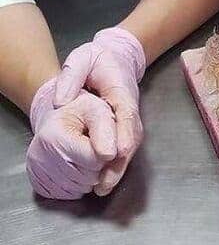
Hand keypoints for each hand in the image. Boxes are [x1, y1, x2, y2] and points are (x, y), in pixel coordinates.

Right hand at [27, 78, 117, 199]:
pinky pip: (68, 195)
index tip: (101, 140)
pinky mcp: (38, 184)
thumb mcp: (98, 110)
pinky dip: (76, 185)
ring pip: (80, 190)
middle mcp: (40, 155)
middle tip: (92, 147)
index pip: (95, 160)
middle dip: (97, 165)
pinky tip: (74, 166)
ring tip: (83, 155)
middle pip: (88, 178)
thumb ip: (109, 130)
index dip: (106, 152)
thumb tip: (111, 155)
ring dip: (88, 176)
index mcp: (54, 135)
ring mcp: (37, 172)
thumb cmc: (80, 112)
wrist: (58, 117)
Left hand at [54, 27, 145, 195]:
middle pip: (132, 136)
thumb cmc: (98, 58)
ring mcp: (130, 118)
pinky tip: (104, 179)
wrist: (116, 57)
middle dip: (121, 161)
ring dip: (119, 167)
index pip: (126, 112)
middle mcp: (130, 106)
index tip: (118, 152)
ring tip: (102, 187)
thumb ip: (71, 75)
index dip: (124, 133)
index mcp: (121, 88)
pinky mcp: (125, 126)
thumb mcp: (81, 58)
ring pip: (130, 145)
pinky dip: (117, 164)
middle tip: (105, 183)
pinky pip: (124, 146)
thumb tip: (61, 102)